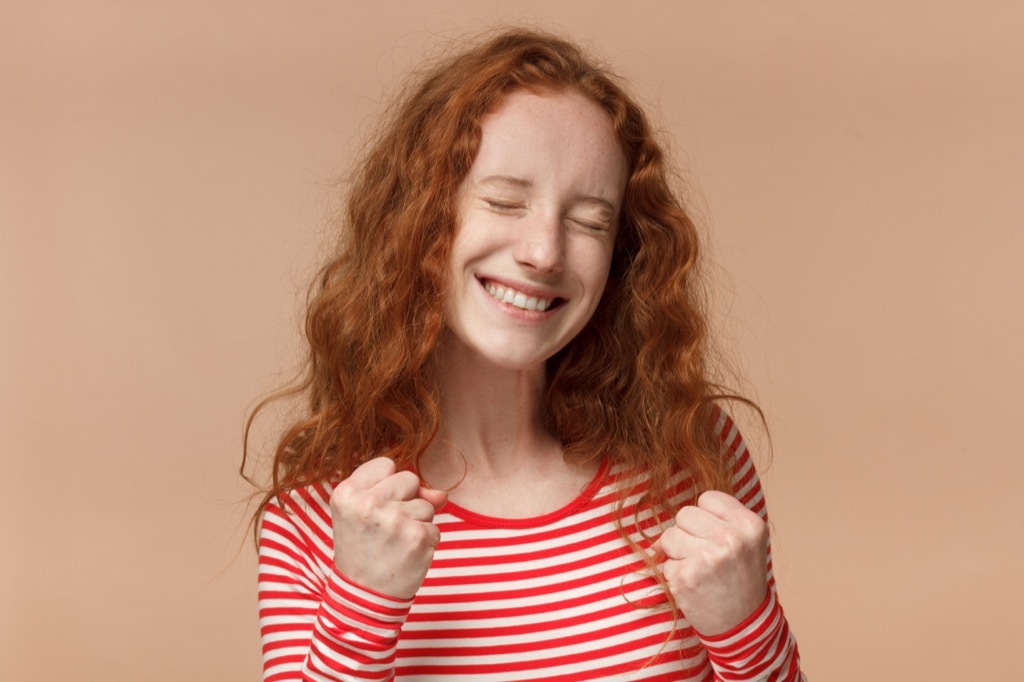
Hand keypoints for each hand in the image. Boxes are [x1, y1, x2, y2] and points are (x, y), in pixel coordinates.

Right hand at [330, 457, 447, 598]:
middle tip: (385, 528)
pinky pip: (435, 527)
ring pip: (426, 504)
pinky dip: (425, 541)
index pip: (386, 464)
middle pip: (409, 478)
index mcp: (346, 493)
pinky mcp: (417, 537)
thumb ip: (399, 491)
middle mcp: (368, 503)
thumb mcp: (363, 514)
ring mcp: (395, 520)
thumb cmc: (363, 549)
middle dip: (405, 500)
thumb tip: (441, 495)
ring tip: (394, 543)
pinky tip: (406, 554)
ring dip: (417, 522)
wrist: (362, 596)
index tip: (375, 508)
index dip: (387, 486)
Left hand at [653, 490, 768, 635]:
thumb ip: (714, 521)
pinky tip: (695, 585)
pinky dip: (675, 573)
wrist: (744, 626)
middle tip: (708, 557)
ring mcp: (708, 557)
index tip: (717, 538)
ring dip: (678, 553)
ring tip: (701, 570)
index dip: (706, 518)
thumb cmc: (740, 579)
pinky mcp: (687, 576)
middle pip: (684, 514)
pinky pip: (665, 561)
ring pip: (669, 535)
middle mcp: (731, 539)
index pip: (707, 498)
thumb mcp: (744, 542)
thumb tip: (661, 533)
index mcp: (750, 525)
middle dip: (688, 534)